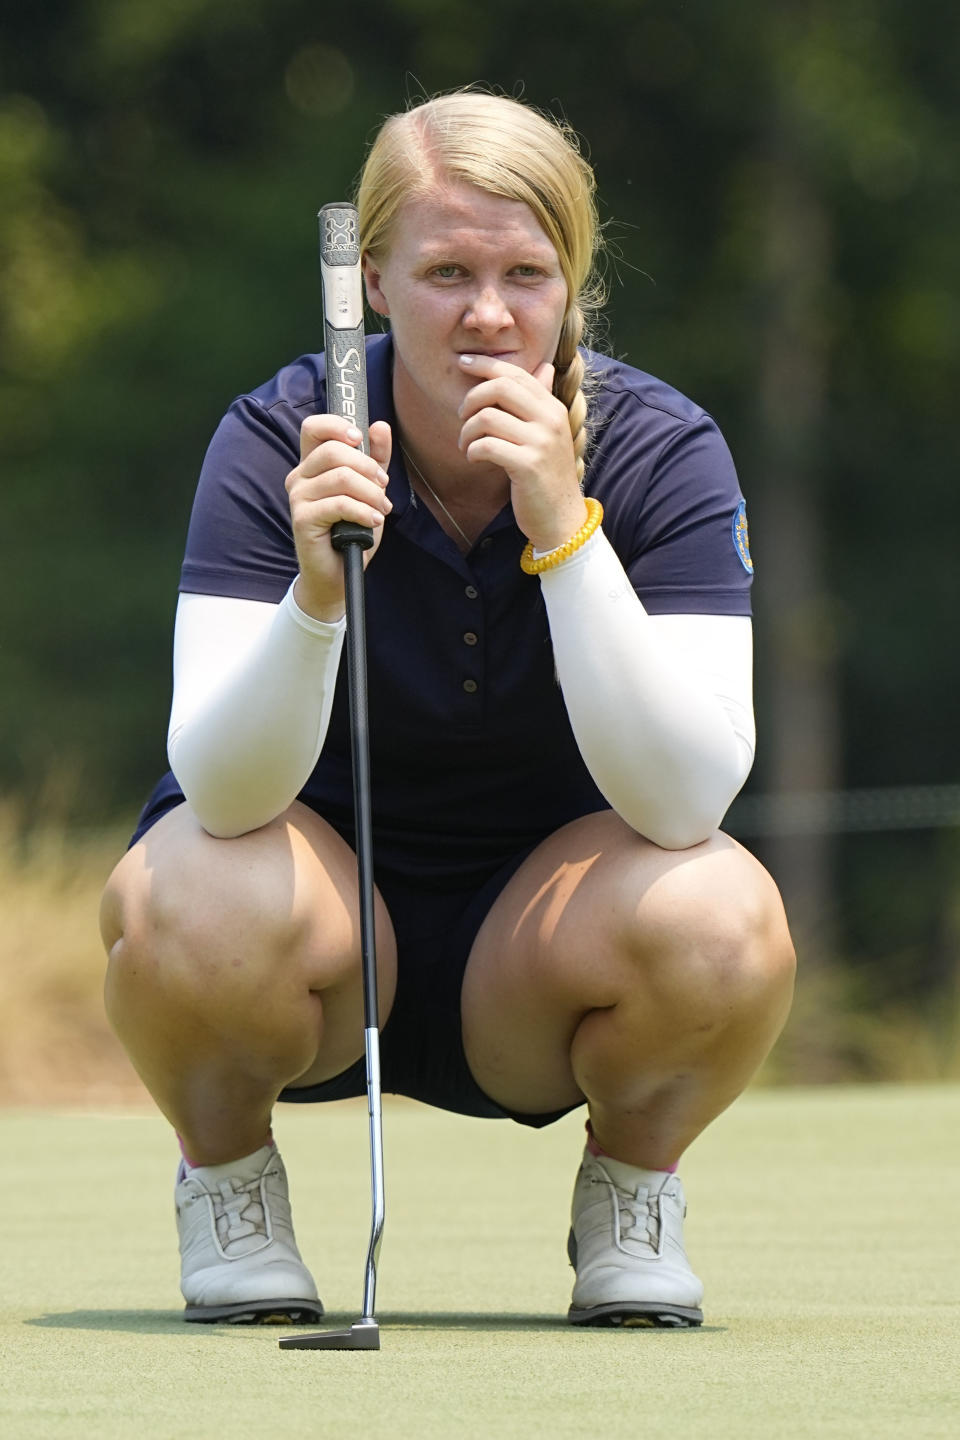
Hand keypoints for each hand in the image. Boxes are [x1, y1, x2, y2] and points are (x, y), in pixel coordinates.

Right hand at [285, 416, 392, 619]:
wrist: (341, 572)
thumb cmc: (352, 530)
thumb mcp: (370, 490)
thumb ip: (376, 459)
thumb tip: (380, 426)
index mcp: (312, 464)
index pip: (314, 427)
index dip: (338, 426)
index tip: (360, 440)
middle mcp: (300, 476)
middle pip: (334, 450)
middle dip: (369, 469)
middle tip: (383, 489)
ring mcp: (298, 497)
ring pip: (342, 477)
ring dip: (371, 494)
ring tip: (380, 510)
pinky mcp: (303, 518)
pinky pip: (340, 504)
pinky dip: (364, 512)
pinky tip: (372, 521)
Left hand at [457, 354, 585, 551]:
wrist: (562, 518)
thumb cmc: (547, 475)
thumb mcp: (548, 433)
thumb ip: (540, 402)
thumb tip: (545, 367)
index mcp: (552, 407)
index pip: (515, 373)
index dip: (485, 364)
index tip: (462, 363)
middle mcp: (550, 419)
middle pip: (500, 387)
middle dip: (471, 398)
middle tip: (462, 417)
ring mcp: (541, 442)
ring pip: (487, 417)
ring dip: (466, 432)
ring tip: (466, 446)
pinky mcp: (528, 465)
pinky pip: (486, 446)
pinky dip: (472, 451)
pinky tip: (474, 459)